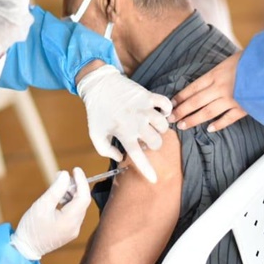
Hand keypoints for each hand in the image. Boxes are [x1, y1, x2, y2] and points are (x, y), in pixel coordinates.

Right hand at [11, 168, 90, 260]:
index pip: (84, 197)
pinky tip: (58, 198)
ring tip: (58, 187)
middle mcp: (75, 227)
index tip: (75, 169)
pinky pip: (73, 214)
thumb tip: (66, 175)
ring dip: (71, 194)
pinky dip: (69, 203)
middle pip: (82, 202)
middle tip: (61, 177)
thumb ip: (56, 189)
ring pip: (78, 207)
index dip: (81, 181)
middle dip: (75, 186)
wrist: (25, 249)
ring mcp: (73, 231)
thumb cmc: (31, 227)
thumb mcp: (42, 205)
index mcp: (70, 221)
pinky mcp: (69, 232)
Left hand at [76, 64, 171, 182]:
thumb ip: (106, 150)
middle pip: (156, 142)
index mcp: (124, 133)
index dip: (147, 170)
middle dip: (153, 145)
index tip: (154, 179)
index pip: (139, 157)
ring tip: (152, 127)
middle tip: (144, 139)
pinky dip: (167, 110)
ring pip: (163, 125)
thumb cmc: (97, 111)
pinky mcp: (148, 96)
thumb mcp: (95, 134)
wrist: (99, 85)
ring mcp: (144, 109)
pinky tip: (161, 112)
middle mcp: (137, 123)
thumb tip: (121, 157)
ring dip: (160, 129)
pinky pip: (166, 104)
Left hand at [168, 52, 247, 131]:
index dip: (181, 97)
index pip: (193, 87)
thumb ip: (220, 72)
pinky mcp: (244, 107)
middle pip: (196, 102)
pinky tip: (210, 129)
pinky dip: (218, 124)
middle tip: (171, 118)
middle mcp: (220, 87)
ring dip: (194, 119)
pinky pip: (228, 118)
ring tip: (183, 125)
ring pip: (208, 112)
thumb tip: (210, 79)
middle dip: (182, 110)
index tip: (171, 103)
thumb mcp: (232, 60)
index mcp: (216, 74)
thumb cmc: (253, 59)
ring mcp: (232, 98)